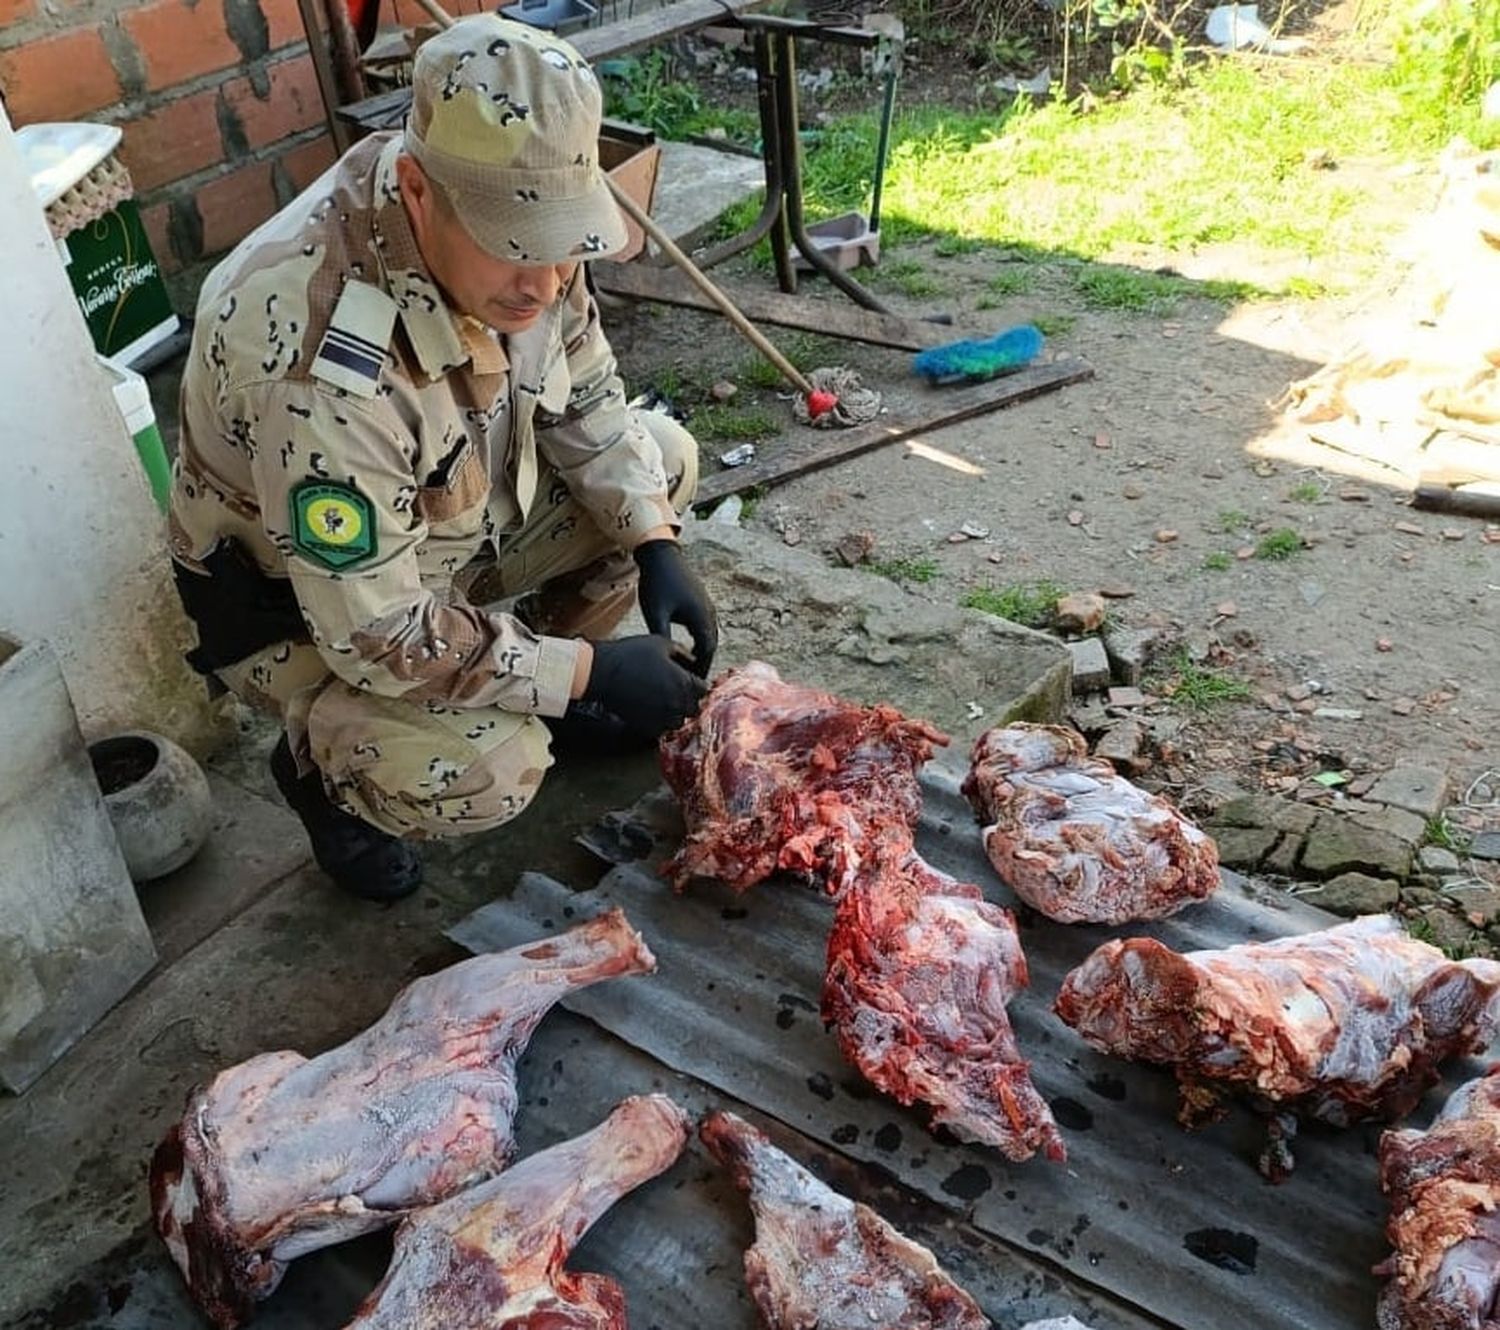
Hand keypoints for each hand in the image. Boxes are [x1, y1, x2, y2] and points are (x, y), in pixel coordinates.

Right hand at [582, 635, 707, 740]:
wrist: (602, 672)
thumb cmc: (631, 654)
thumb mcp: (661, 643)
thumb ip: (683, 652)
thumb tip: (692, 660)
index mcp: (684, 683)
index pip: (704, 690)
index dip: (696, 684)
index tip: (686, 680)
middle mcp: (677, 704)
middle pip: (693, 708)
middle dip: (687, 700)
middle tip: (674, 690)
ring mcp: (662, 718)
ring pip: (678, 721)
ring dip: (674, 713)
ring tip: (661, 700)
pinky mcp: (646, 727)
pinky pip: (661, 729)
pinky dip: (658, 721)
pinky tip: (649, 707)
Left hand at [633, 539, 717, 677]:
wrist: (661, 555)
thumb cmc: (657, 583)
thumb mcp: (656, 613)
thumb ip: (662, 636)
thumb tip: (665, 660)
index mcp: (701, 618)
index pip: (706, 652)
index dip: (700, 670)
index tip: (693, 686)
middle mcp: (709, 613)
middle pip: (710, 646)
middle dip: (703, 665)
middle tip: (694, 684)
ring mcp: (707, 606)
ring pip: (709, 636)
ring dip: (702, 653)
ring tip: (691, 669)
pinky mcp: (701, 601)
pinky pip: (705, 627)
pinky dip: (700, 641)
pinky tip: (688, 648)